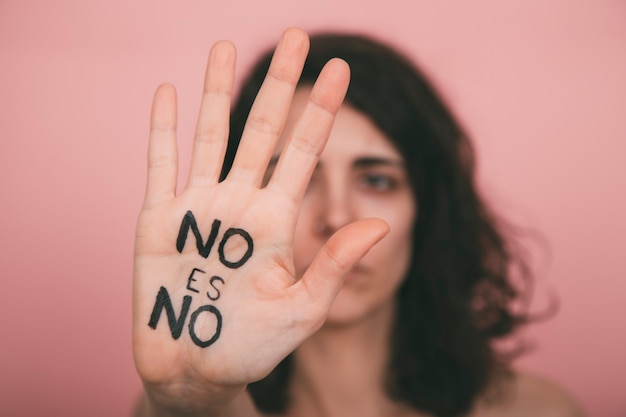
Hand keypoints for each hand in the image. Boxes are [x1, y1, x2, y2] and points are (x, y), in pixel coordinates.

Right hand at [132, 27, 388, 413]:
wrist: (197, 370)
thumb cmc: (253, 347)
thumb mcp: (302, 310)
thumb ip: (333, 264)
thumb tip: (379, 224)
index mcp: (277, 220)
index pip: (305, 152)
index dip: (322, 111)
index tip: (342, 70)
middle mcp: (240, 204)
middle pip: (262, 130)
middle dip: (281, 85)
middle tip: (298, 37)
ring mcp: (198, 207)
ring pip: (211, 135)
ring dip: (218, 90)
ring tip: (226, 45)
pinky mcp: (158, 219)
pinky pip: (160, 164)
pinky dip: (162, 128)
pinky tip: (168, 91)